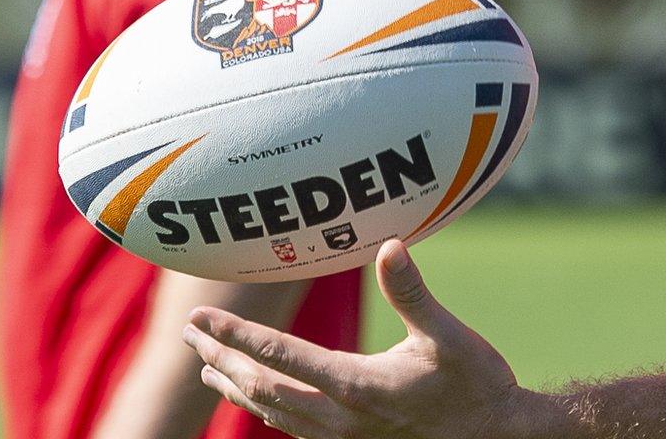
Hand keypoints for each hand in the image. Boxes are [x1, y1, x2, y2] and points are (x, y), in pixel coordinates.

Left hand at [183, 240, 562, 438]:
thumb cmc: (475, 386)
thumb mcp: (449, 336)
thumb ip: (412, 293)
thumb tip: (390, 245)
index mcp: (356, 386)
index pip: (280, 356)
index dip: (236, 335)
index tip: (201, 318)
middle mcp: (339, 419)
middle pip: (262, 386)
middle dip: (222, 358)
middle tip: (189, 335)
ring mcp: (342, 438)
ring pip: (272, 412)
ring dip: (235, 386)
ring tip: (208, 367)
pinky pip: (292, 428)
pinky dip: (264, 408)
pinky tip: (256, 397)